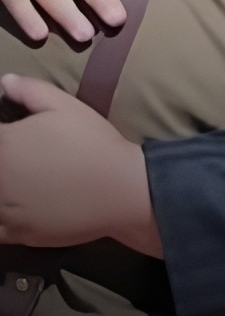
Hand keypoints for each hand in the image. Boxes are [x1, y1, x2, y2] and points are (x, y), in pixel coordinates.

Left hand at [0, 75, 162, 256]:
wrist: (122, 189)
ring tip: (19, 182)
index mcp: (3, 144)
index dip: (3, 136)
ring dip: (2, 188)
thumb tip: (5, 82)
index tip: (10, 135)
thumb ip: (29, 90)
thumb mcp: (65, 105)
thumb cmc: (94, 143)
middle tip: (21, 158)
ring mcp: (5, 210)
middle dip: (3, 160)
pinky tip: (15, 209)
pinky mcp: (17, 234)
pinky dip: (2, 218)